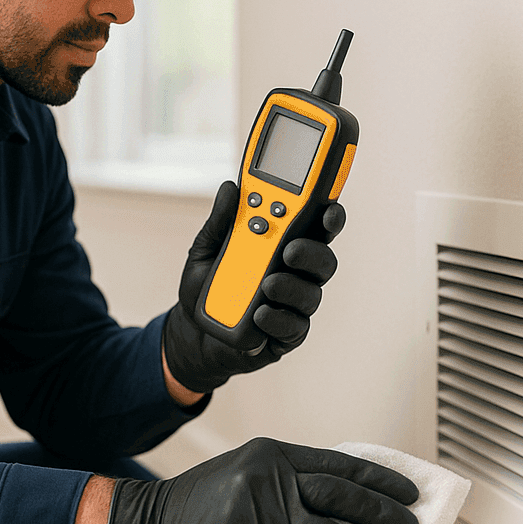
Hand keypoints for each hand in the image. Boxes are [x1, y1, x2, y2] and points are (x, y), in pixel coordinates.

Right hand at [104, 437, 419, 523]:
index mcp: (274, 454)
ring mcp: (262, 512)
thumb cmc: (196, 508)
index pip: (339, 463)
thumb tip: (334, 515)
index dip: (379, 479)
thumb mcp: (242, 477)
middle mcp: (272, 476)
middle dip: (384, 516)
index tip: (410, 493)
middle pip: (343, 495)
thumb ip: (283, 487)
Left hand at [163, 180, 345, 392]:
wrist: (194, 331)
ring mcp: (294, 305)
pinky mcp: (287, 335)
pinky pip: (293, 327)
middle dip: (312, 252)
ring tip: (268, 284)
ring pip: (311, 294)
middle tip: (289, 249)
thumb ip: (220, 221)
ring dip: (291, 287)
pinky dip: (277, 319)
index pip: (316, 226)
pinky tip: (260, 313)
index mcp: (284, 245)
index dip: (328, 215)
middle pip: (323, 260)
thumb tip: (230, 188)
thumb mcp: (205, 249)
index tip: (327, 207)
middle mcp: (296, 273)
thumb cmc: (209, 285)